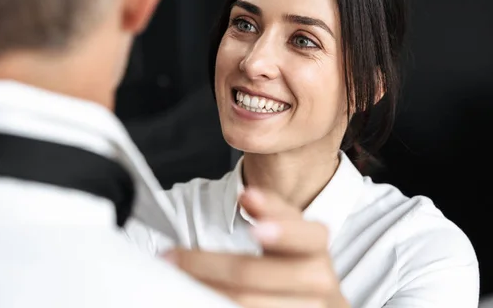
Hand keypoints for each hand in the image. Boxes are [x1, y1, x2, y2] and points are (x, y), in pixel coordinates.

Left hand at [162, 188, 349, 307]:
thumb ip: (270, 211)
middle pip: (253, 272)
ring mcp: (306, 307)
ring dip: (203, 287)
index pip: (301, 234)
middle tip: (172, 257)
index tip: (255, 229)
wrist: (320, 303)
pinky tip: (197, 297)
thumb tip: (247, 195)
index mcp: (316, 245)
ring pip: (244, 301)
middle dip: (207, 264)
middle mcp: (317, 279)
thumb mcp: (291, 231)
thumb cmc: (297, 262)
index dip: (281, 232)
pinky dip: (215, 302)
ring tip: (176, 278)